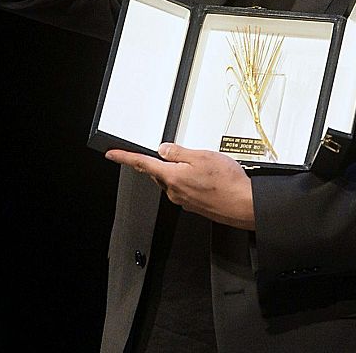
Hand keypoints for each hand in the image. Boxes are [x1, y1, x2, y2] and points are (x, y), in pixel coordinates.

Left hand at [106, 143, 255, 228]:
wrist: (242, 204)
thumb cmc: (226, 182)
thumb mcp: (202, 156)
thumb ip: (179, 152)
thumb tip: (163, 149)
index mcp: (172, 177)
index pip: (143, 164)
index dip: (125, 158)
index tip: (112, 154)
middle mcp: (174, 191)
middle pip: (159, 172)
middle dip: (165, 161)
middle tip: (182, 153)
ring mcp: (183, 200)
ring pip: (174, 180)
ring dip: (182, 171)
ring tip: (204, 164)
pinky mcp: (193, 205)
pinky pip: (185, 188)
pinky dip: (191, 180)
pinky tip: (207, 177)